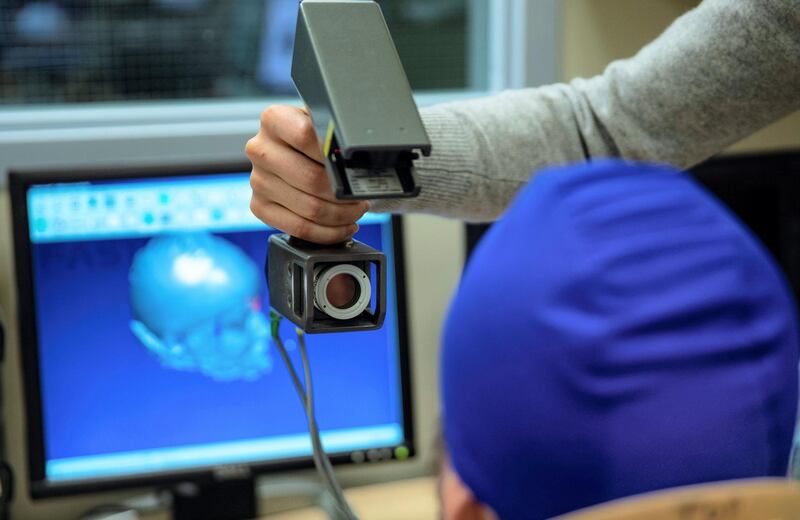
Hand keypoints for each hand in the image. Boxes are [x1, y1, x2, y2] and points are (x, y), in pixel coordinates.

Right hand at [246, 105, 369, 243]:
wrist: (295, 150)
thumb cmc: (315, 135)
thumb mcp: (324, 119)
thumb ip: (335, 127)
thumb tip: (358, 146)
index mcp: (273, 119)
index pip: (306, 137)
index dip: (334, 155)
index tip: (353, 165)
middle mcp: (260, 149)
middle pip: (312, 179)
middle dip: (344, 192)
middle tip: (361, 194)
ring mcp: (258, 180)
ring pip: (309, 208)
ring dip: (343, 215)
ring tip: (357, 209)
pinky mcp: (260, 207)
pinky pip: (299, 229)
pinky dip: (329, 233)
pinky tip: (344, 227)